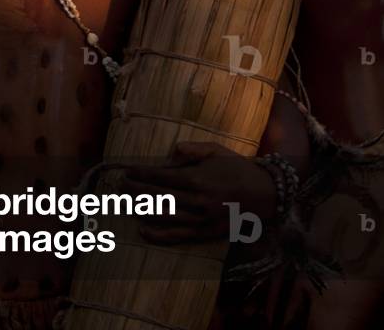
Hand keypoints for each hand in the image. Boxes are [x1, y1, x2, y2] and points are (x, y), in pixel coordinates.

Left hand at [122, 141, 276, 244]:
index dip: (142, 173)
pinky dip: (158, 235)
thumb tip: (171, 151)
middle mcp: (197, 201)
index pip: (161, 176)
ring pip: (164, 215)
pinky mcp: (205, 234)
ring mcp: (200, 220)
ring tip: (126, 202)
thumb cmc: (237, 168)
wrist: (264, 195)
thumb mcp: (216, 150)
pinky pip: (177, 236)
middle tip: (121, 184)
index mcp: (198, 179)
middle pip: (159, 196)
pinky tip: (142, 230)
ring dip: (142, 209)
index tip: (128, 170)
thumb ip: (192, 149)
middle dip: (137, 189)